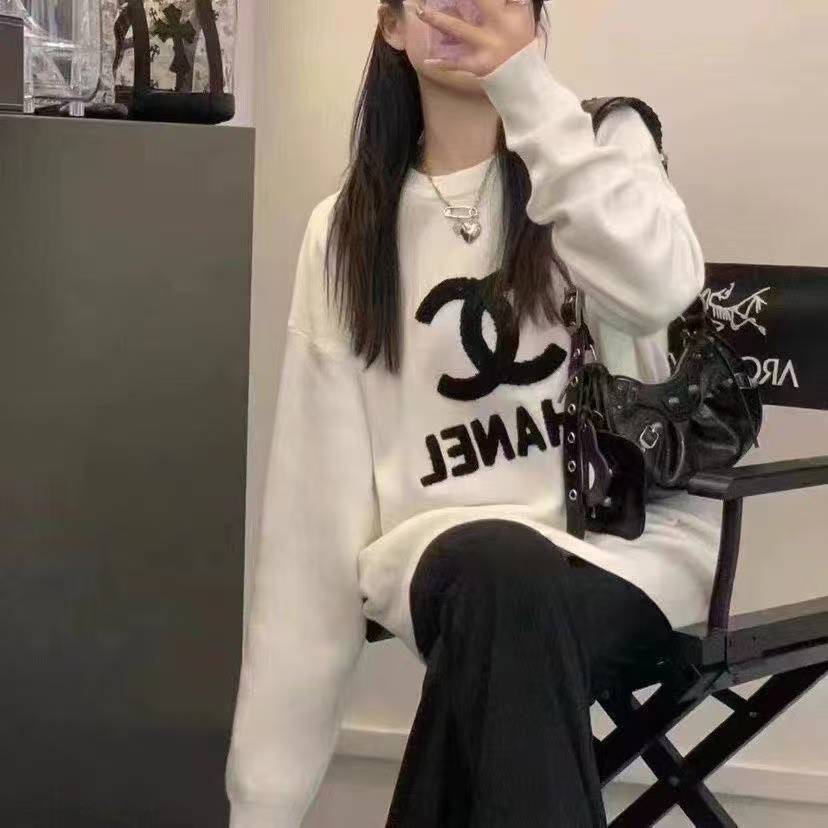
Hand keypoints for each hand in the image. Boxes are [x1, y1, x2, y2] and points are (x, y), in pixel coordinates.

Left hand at [405, 0, 537, 76]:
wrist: (521, 74)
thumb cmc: (519, 39)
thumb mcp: (520, 15)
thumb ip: (509, 1)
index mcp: (509, 13)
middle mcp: (497, 27)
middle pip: (479, 2)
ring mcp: (485, 47)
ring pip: (459, 29)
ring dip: (438, 20)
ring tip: (420, 11)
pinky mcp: (477, 65)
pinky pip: (457, 64)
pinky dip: (442, 64)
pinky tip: (427, 61)